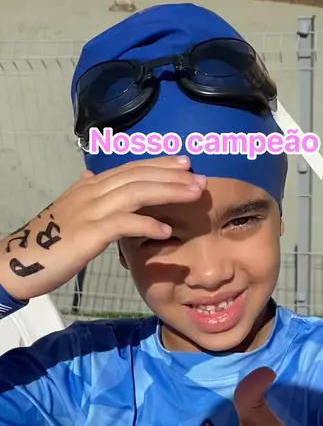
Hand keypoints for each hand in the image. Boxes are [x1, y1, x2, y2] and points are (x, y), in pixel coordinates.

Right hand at [0, 156, 204, 300]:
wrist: (21, 262)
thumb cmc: (48, 242)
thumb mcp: (70, 211)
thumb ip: (86, 194)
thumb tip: (91, 176)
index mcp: (90, 186)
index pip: (130, 168)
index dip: (158, 164)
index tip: (184, 163)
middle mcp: (91, 192)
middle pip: (138, 176)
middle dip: (171, 175)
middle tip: (199, 178)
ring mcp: (90, 211)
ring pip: (135, 192)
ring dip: (168, 192)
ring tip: (193, 195)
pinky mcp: (89, 233)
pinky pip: (124, 223)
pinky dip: (147, 224)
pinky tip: (166, 230)